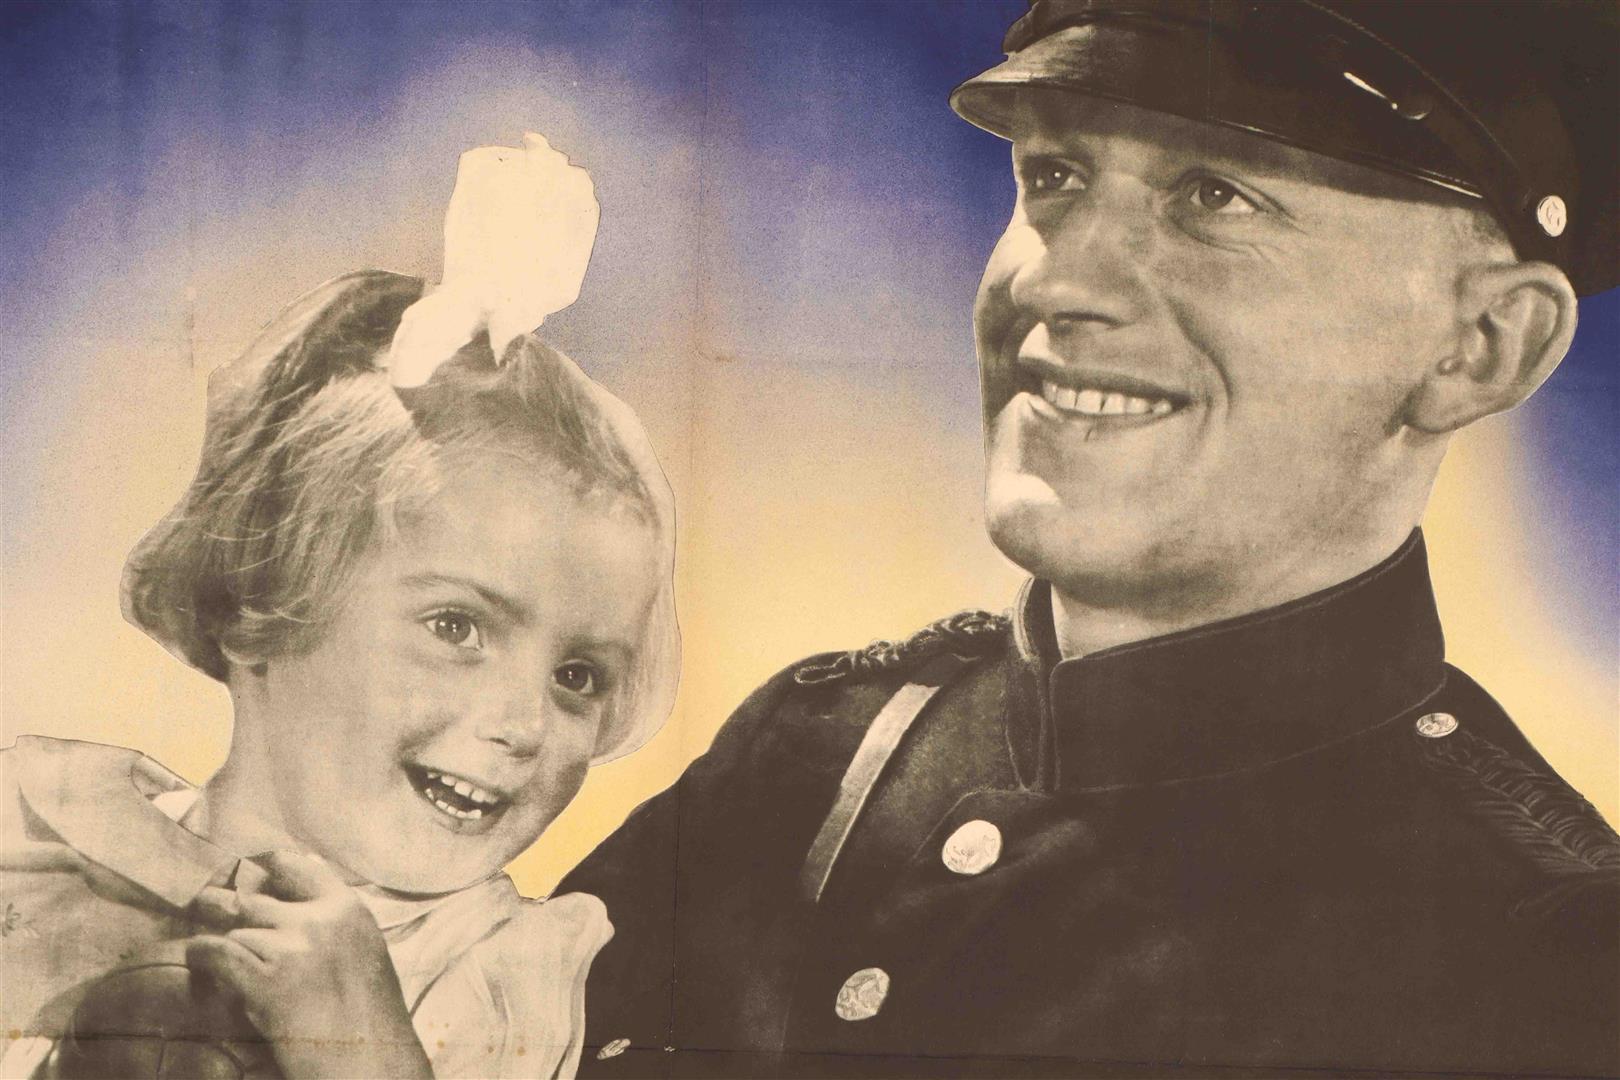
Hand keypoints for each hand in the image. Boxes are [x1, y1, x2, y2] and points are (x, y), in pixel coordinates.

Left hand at [186, 850, 432, 1078]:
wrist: (371, 1063)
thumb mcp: (364, 952)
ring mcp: (292, 949)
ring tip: (209, 954)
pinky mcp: (266, 982)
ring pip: (234, 931)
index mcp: (348, 910)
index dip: (262, 869)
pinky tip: (197, 961)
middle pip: (253, 899)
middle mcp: (319, 920)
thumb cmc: (371, 1019)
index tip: (243, 872)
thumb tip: (295, 889)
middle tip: (206, 905)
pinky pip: (217, 954)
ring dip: (221, 945)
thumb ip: (332, 923)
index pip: (295, 866)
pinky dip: (201, 958)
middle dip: (226, 907)